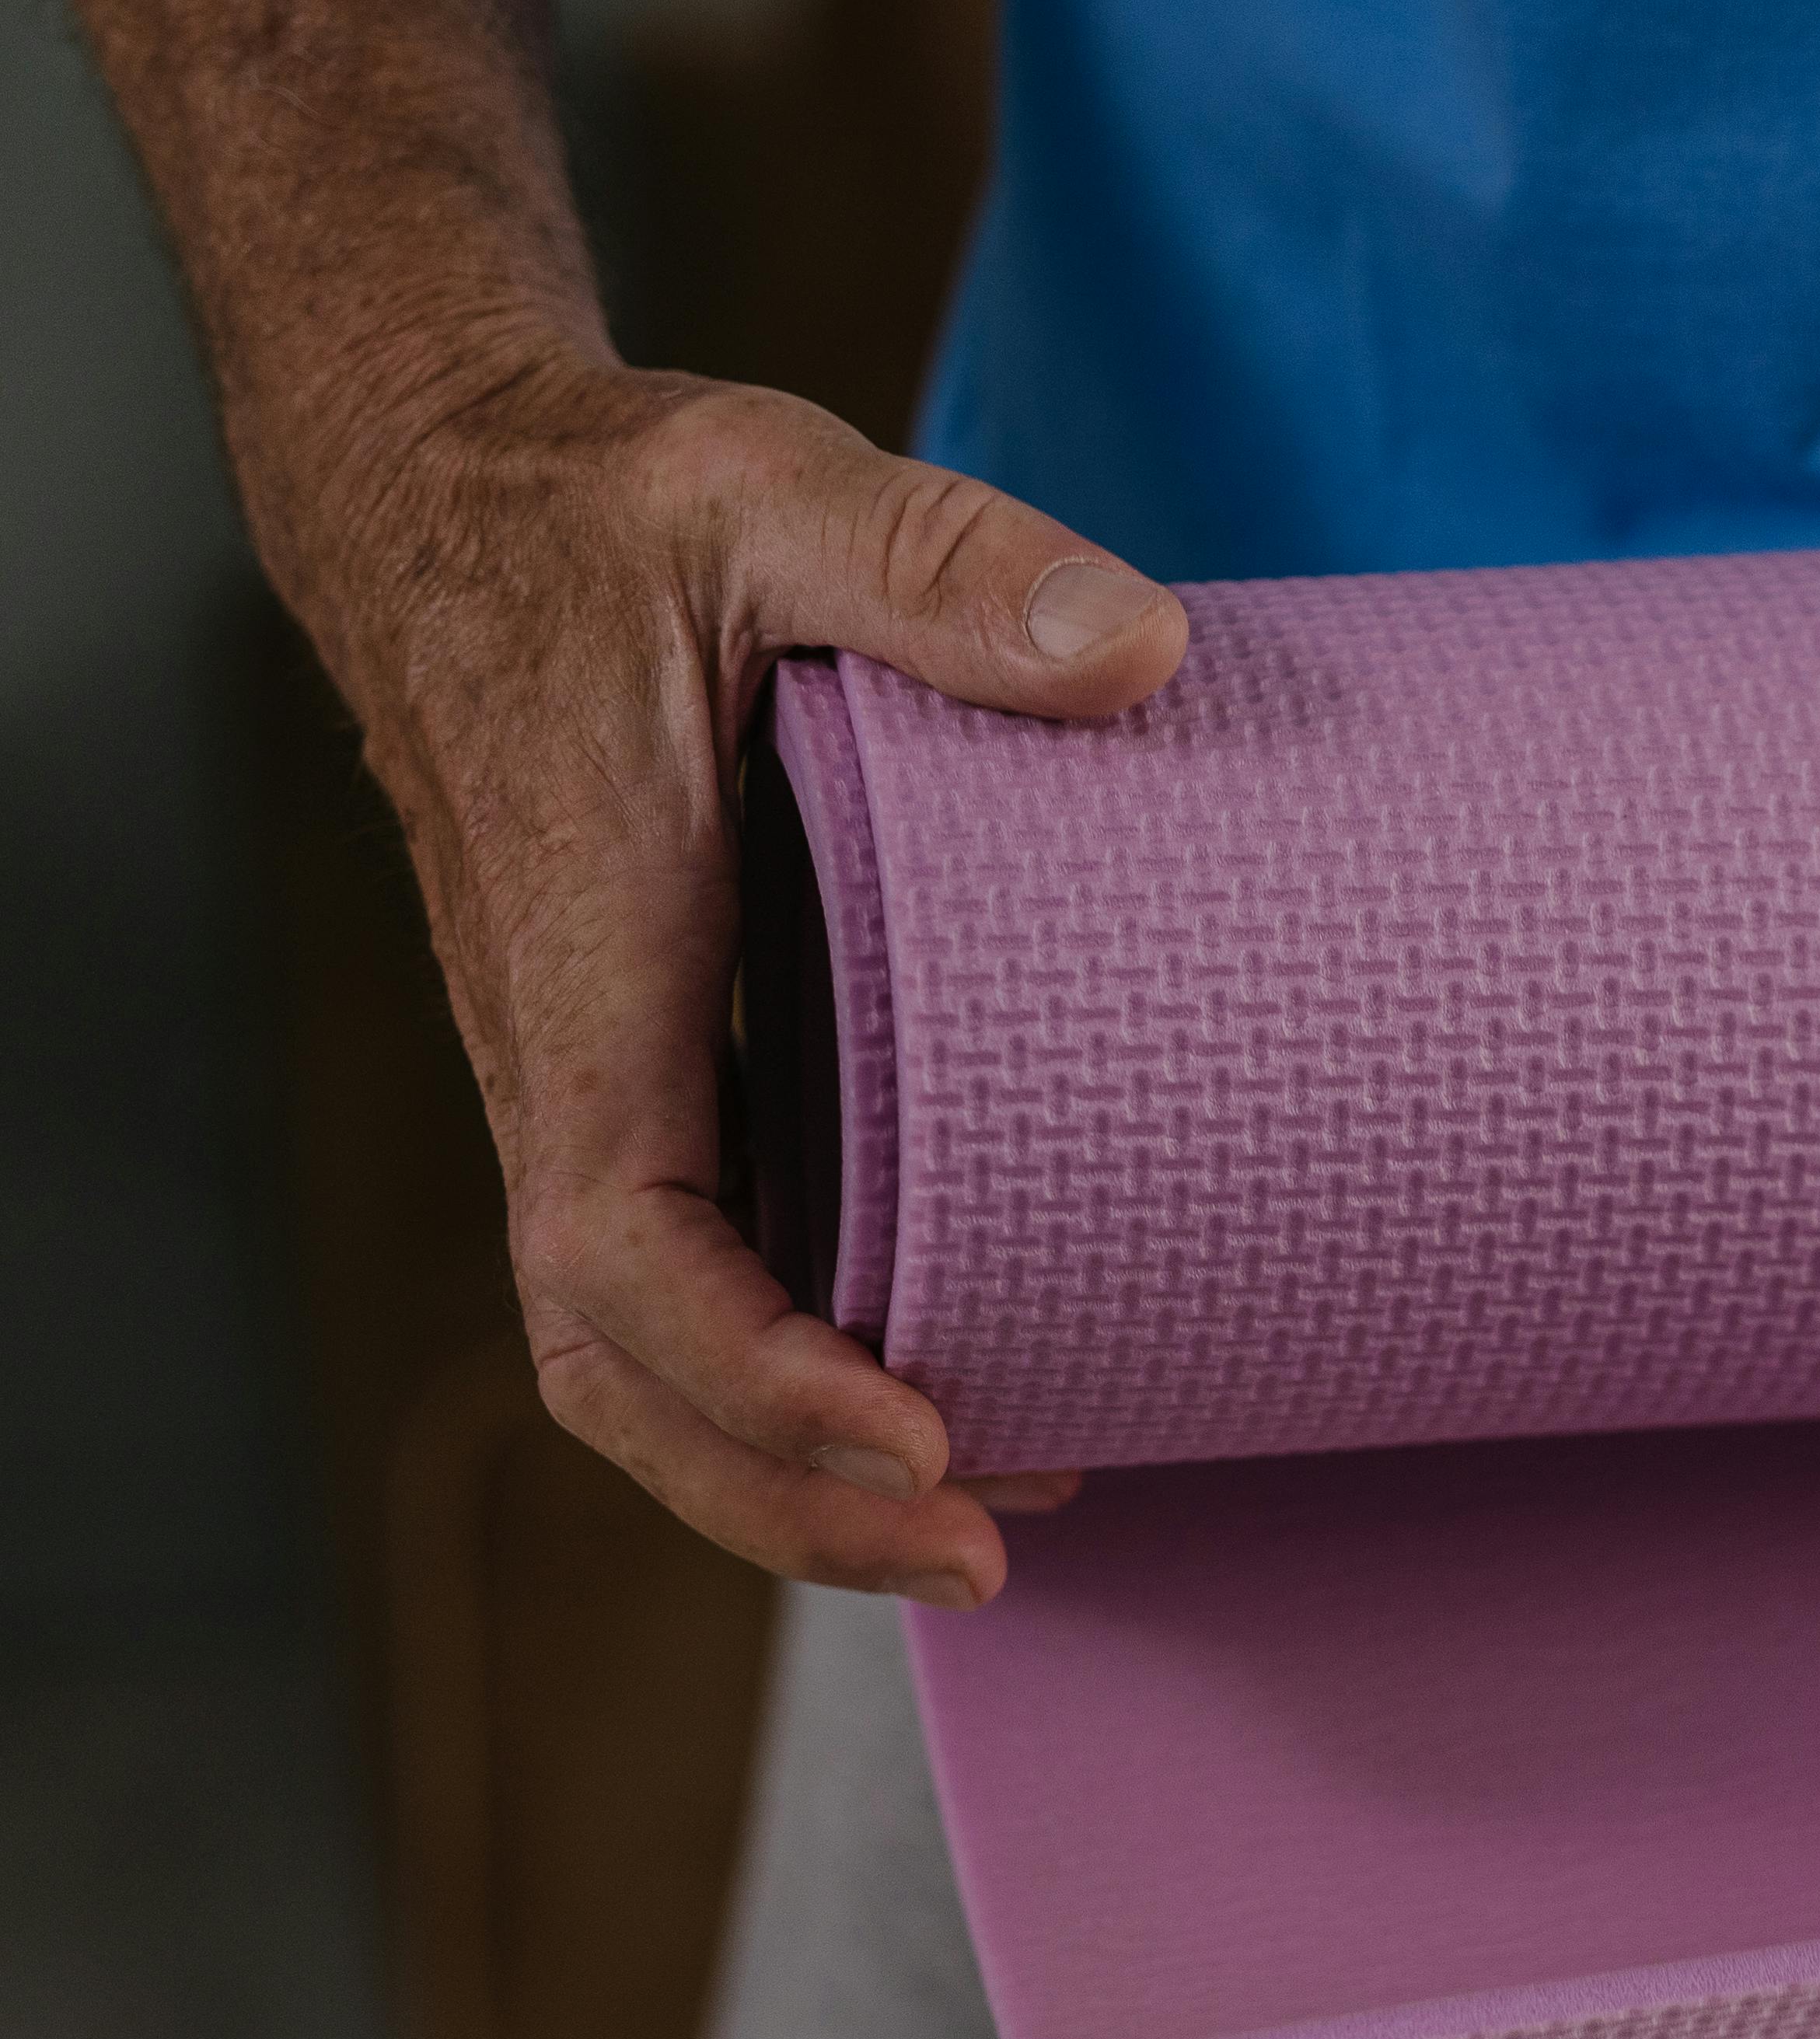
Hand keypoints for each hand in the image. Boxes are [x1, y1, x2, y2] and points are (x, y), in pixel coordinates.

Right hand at [281, 350, 1189, 1602]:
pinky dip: (809, 1366)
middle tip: (995, 1552)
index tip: (919, 1431)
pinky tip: (971, 1383)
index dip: (755, 1373)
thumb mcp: (768, 493)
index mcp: (582, 972)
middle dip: (782, 1497)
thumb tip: (1138, 649)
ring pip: (654, 1351)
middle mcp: (572, 1063)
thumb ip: (942, 563)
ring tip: (1008, 1517)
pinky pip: (710, 1270)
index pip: (623, 1249)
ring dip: (798, 1468)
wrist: (462, 486)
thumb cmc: (600, 507)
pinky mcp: (663, 1071)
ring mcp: (612, 1084)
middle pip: (622, 1368)